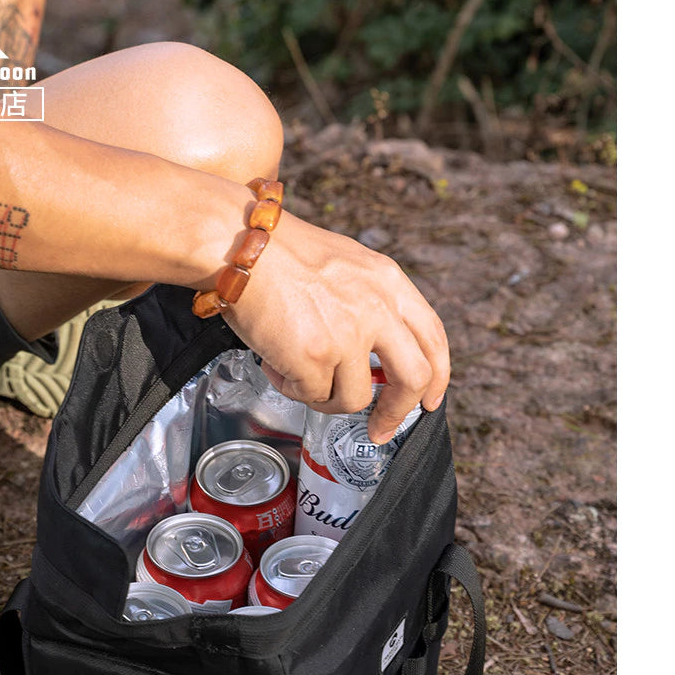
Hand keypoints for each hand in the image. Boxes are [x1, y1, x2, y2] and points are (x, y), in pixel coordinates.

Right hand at [226, 211, 449, 443]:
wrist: (238, 246)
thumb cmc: (277, 253)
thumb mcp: (345, 264)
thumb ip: (368, 300)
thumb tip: (374, 347)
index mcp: (388, 282)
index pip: (432, 336)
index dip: (436, 376)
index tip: (428, 399)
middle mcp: (376, 308)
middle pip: (414, 378)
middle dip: (397, 412)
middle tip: (381, 429)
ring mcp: (348, 335)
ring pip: (353, 398)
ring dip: (323, 396)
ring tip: (295, 372)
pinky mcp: (316, 357)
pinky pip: (312, 395)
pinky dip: (291, 388)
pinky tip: (275, 364)